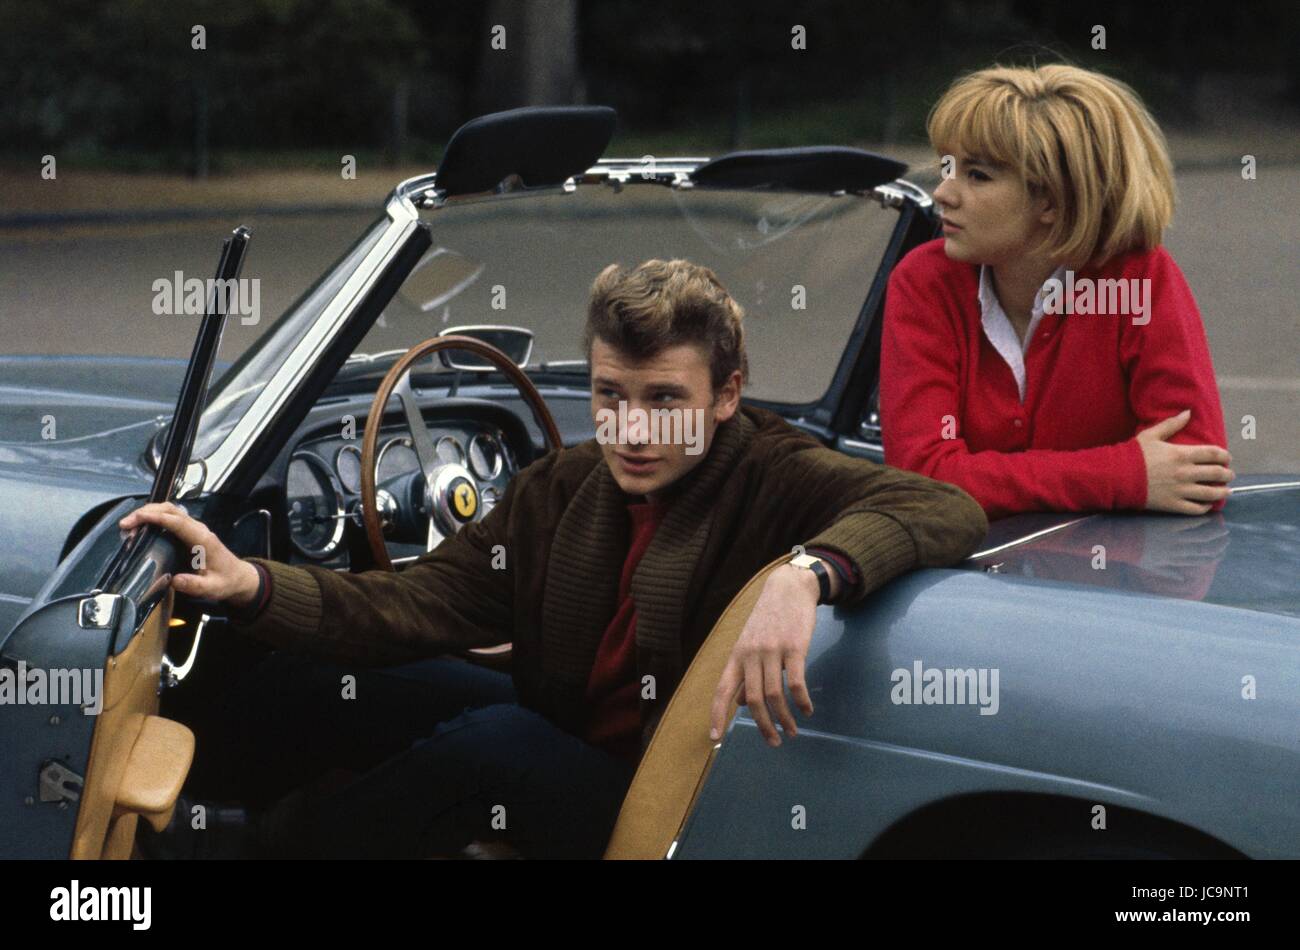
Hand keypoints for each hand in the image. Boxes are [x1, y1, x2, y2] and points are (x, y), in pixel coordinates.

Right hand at [118, 502, 259, 606]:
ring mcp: (193, 528)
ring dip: (148, 513)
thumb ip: (195, 585)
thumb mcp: (212, 588)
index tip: (137, 519)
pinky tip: (140, 528)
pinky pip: (170, 519)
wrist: (238, 577)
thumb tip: (174, 580)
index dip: (156, 518)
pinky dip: (153, 518)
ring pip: (169, 511)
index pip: (178, 522)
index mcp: (203, 539)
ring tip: (128, 525)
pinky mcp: (189, 532)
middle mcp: (198, 529)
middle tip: (125, 524)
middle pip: (170, 510)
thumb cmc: (225, 581)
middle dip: (146, 512)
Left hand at [709, 564, 816, 746]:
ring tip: (792, 732)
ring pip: (773, 695)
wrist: (789, 588)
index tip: (714, 738)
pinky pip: (796, 683)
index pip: (722, 690)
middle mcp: (751, 655)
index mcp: (737, 656)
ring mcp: (772, 650)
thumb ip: (744, 673)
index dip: (717, 714)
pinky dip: (801, 701)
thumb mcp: (749, 643)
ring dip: (784, 719)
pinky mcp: (794, 647)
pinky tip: (807, 710)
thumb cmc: (769, 619)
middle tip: (774, 742)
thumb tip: (738, 702)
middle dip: (763, 726)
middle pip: (752, 700)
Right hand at [1136, 410, 1233, 514]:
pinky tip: (1207, 504)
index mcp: (1181, 454)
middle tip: (1229, 474)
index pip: (1213, 454)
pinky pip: (1196, 508)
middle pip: (1216, 474)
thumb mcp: (1150, 435)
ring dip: (1222, 492)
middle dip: (1227, 474)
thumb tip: (1188, 412)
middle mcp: (1185, 473)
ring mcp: (1180, 490)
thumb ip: (1171, 424)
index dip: (1224, 456)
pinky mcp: (1172, 504)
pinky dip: (1205, 507)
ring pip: (1211, 493)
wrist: (1116, 477)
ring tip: (1226, 491)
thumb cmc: (1133, 455)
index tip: (1227, 458)